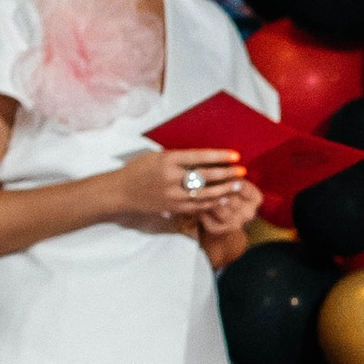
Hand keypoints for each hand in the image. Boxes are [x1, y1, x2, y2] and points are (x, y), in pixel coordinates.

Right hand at [113, 146, 259, 237]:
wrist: (122, 191)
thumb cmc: (140, 169)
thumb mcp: (157, 156)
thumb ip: (179, 158)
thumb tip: (204, 157)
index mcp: (167, 161)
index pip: (199, 157)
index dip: (219, 156)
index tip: (235, 155)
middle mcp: (171, 178)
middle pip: (205, 176)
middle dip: (226, 174)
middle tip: (241, 172)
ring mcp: (172, 195)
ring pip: (204, 194)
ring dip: (223, 190)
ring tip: (237, 186)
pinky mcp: (172, 207)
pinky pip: (196, 207)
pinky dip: (211, 203)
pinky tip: (222, 199)